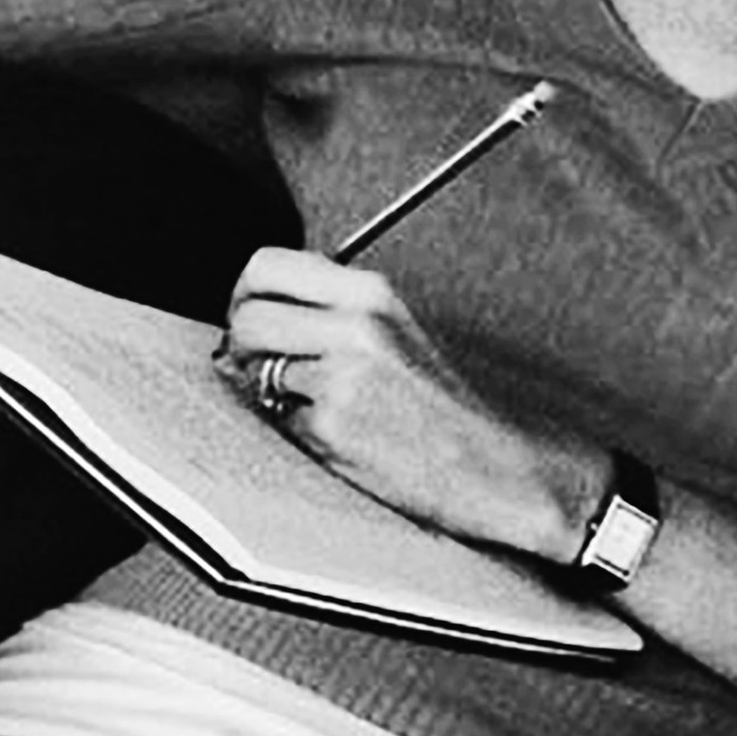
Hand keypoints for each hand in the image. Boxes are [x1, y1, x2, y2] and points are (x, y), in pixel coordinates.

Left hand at [221, 247, 603, 560]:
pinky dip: (291, 431)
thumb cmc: (441, 412)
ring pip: (252, 366)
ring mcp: (344, 373)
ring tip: (305, 408)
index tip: (251, 321)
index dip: (244, 295)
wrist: (497, 470)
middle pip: (247, 314)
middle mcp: (356, 324)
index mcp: (372, 294)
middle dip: (239, 346)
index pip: (266, 265)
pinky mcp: (335, 423)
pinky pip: (276, 419)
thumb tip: (248, 322)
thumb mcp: (393, 338)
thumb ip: (329, 316)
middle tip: (257, 370)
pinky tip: (333, 438)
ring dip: (262, 390)